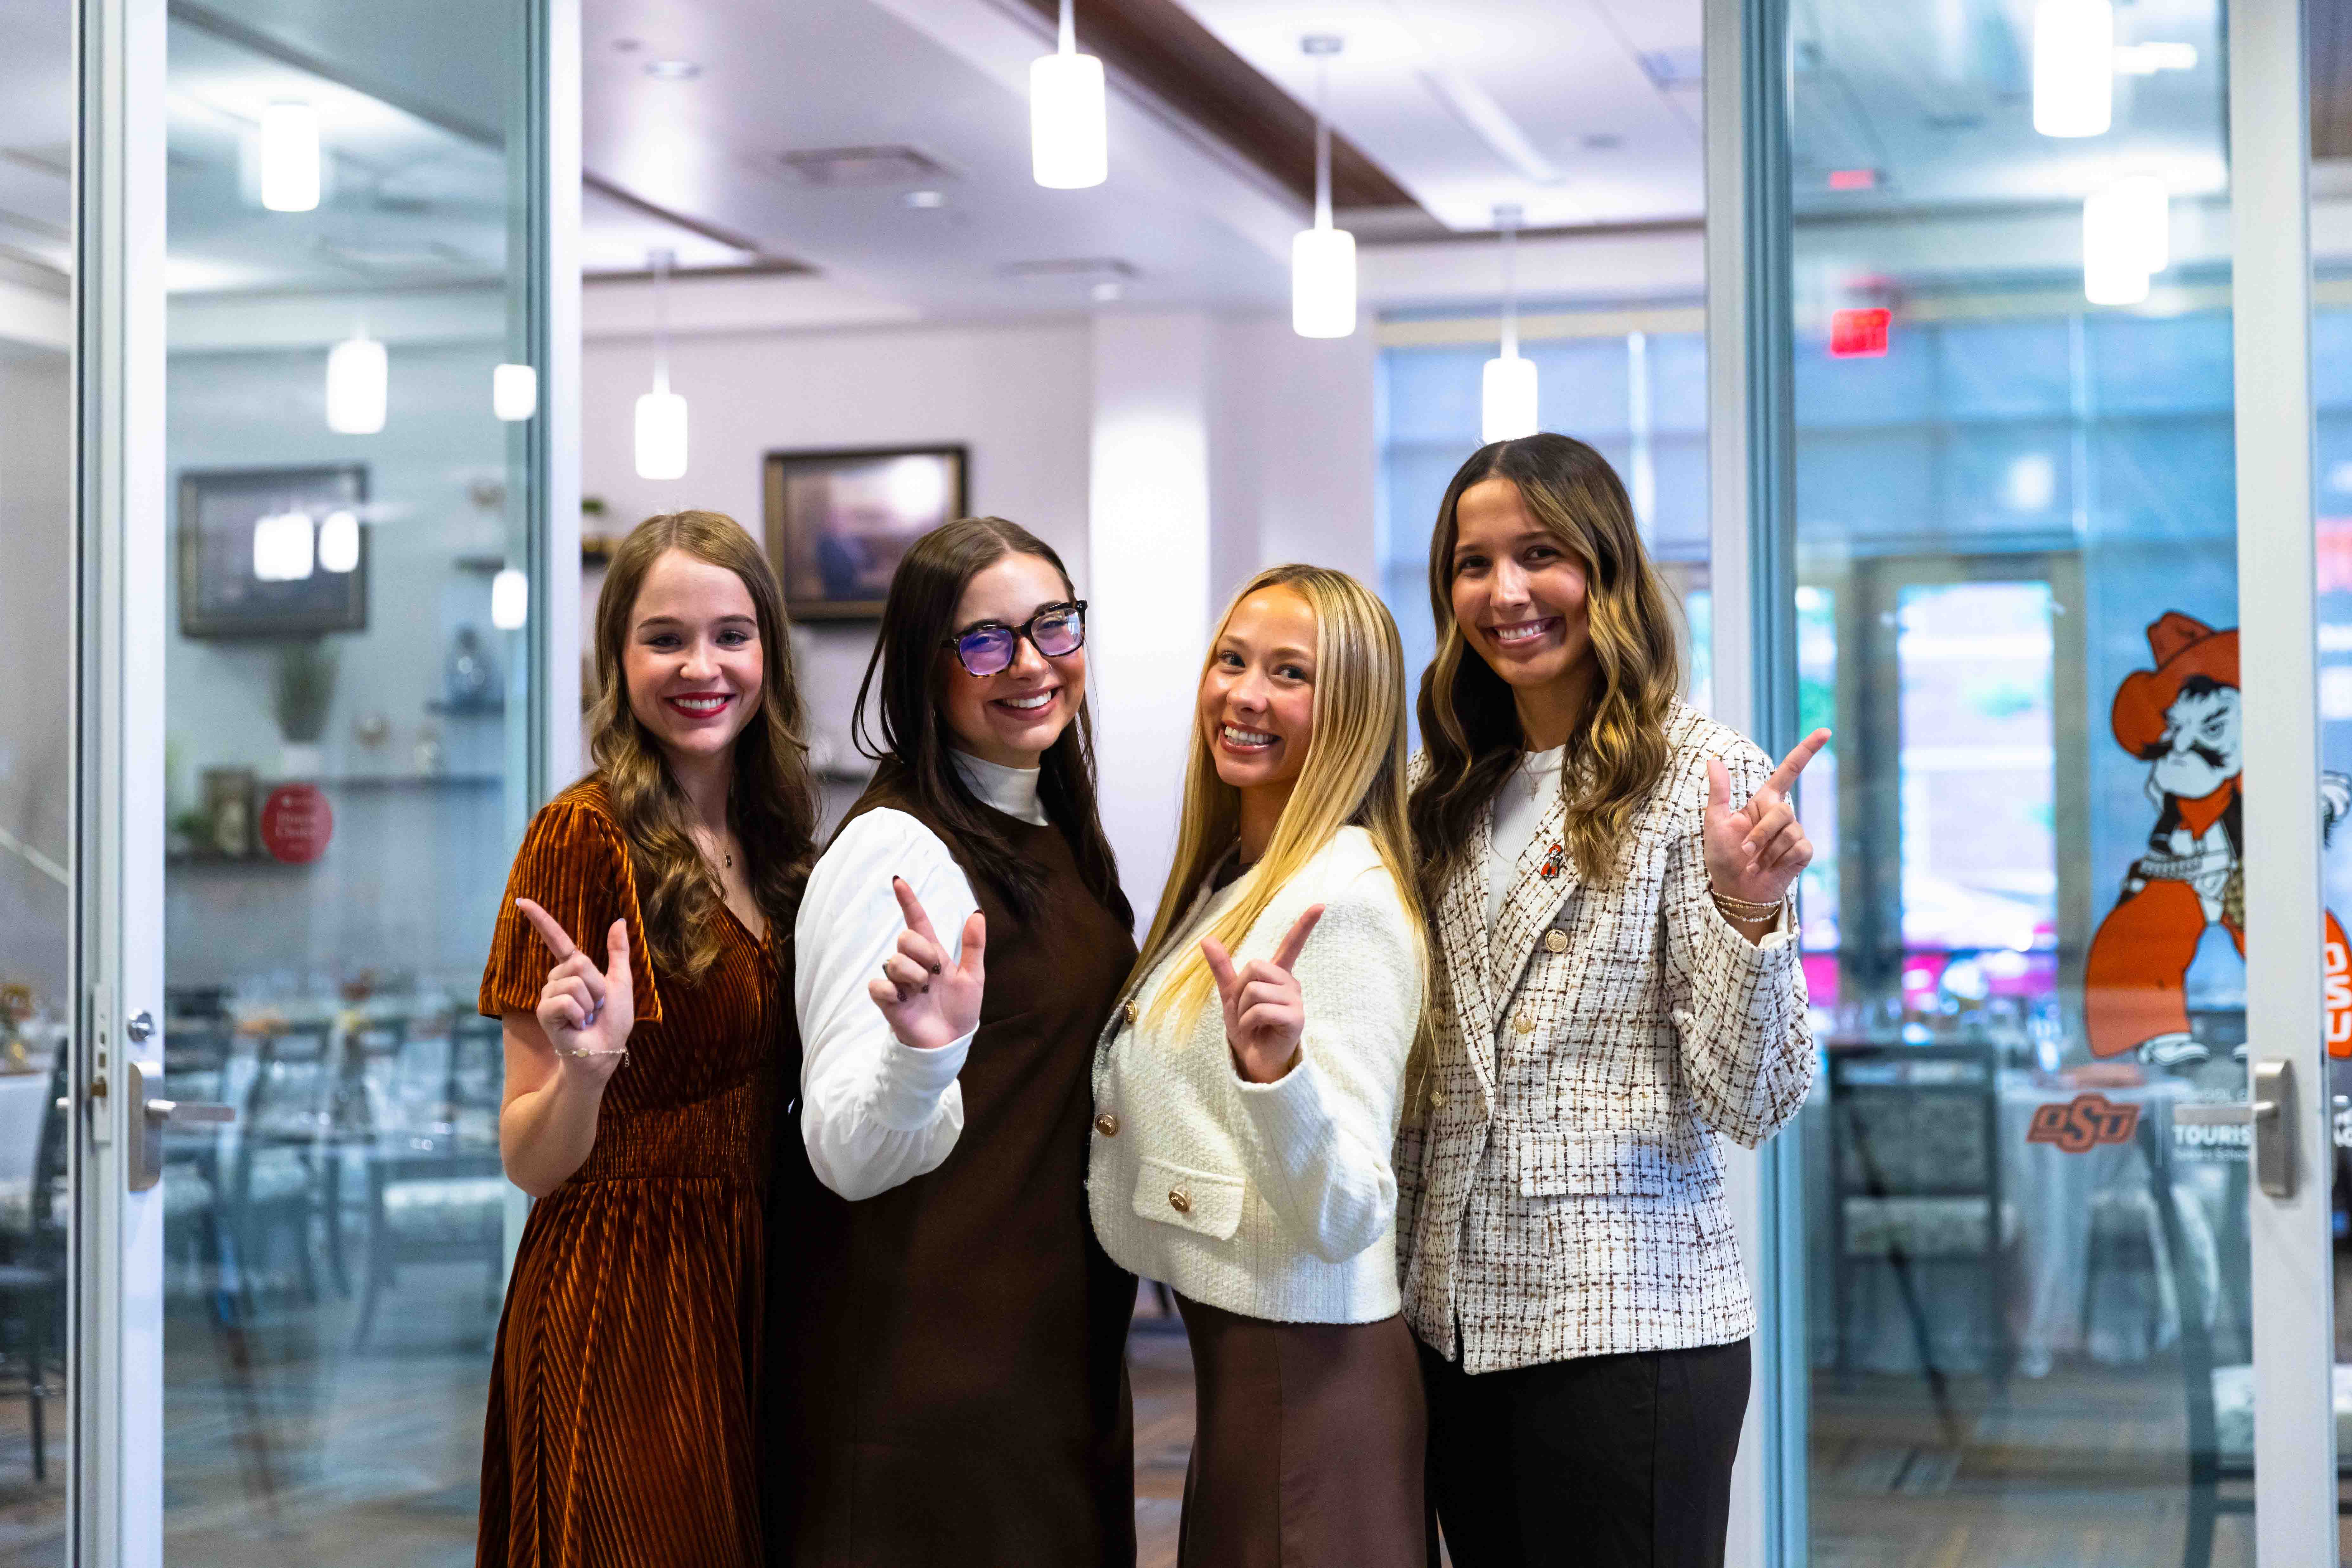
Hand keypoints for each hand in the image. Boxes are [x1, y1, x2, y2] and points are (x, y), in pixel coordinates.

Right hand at [515, 898, 634, 1082]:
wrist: (606, 1050)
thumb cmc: (613, 1021)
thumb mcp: (621, 981)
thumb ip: (618, 952)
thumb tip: (619, 921)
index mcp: (574, 970)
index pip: (556, 939)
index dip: (540, 919)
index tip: (522, 900)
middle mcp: (557, 980)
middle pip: (578, 962)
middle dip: (597, 984)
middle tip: (598, 1005)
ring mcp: (548, 996)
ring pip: (574, 981)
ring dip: (590, 1001)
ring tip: (589, 1016)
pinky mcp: (544, 1012)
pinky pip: (564, 999)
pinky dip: (579, 1012)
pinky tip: (578, 1024)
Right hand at [867, 877, 984, 1050]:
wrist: (950, 1042)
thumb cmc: (961, 1010)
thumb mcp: (973, 977)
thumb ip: (973, 946)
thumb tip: (977, 913)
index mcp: (933, 954)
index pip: (917, 921)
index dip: (908, 901)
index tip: (898, 880)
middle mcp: (913, 964)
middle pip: (905, 938)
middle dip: (921, 952)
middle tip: (933, 975)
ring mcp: (898, 981)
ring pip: (893, 961)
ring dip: (912, 976)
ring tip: (922, 993)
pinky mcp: (887, 1000)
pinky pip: (879, 985)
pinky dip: (892, 991)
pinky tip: (904, 1000)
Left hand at [1202, 905, 1323, 1084]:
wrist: (1254, 1058)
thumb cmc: (1247, 1026)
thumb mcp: (1230, 994)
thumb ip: (1222, 967)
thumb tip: (1207, 938)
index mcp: (1277, 974)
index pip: (1292, 945)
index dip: (1305, 925)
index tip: (1320, 905)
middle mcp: (1290, 983)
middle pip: (1255, 967)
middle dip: (1241, 990)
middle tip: (1246, 1011)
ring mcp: (1295, 1000)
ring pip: (1255, 989)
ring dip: (1243, 1010)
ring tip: (1252, 1024)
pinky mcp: (1295, 1018)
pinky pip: (1261, 1010)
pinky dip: (1249, 1022)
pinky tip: (1258, 1031)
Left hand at [1704, 728, 1830, 909]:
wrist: (1735, 889)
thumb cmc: (1723, 856)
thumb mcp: (1714, 822)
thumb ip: (1718, 792)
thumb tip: (1712, 760)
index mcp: (1763, 802)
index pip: (1789, 771)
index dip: (1807, 751)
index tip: (1825, 732)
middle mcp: (1782, 815)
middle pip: (1782, 811)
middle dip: (1762, 832)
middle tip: (1745, 849)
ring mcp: (1795, 834)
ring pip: (1789, 831)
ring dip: (1767, 850)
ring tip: (1755, 862)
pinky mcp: (1803, 852)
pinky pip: (1798, 848)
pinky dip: (1779, 860)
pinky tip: (1771, 868)